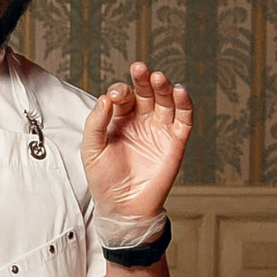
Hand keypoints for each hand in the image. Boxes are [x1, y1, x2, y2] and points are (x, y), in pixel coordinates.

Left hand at [82, 61, 193, 223]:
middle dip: (143, 79)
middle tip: (140, 69)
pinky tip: (179, 91)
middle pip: (146, 91)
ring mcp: (160, 130)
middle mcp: (142, 120)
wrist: (123, 208)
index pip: (124, 96)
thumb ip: (95, 123)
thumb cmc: (105, 180)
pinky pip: (184, 119)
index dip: (121, 91)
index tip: (116, 97)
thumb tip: (106, 98)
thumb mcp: (91, 149)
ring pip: (166, 100)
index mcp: (121, 119)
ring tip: (158, 78)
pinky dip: (184, 104)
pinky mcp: (175, 142)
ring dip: (163, 86)